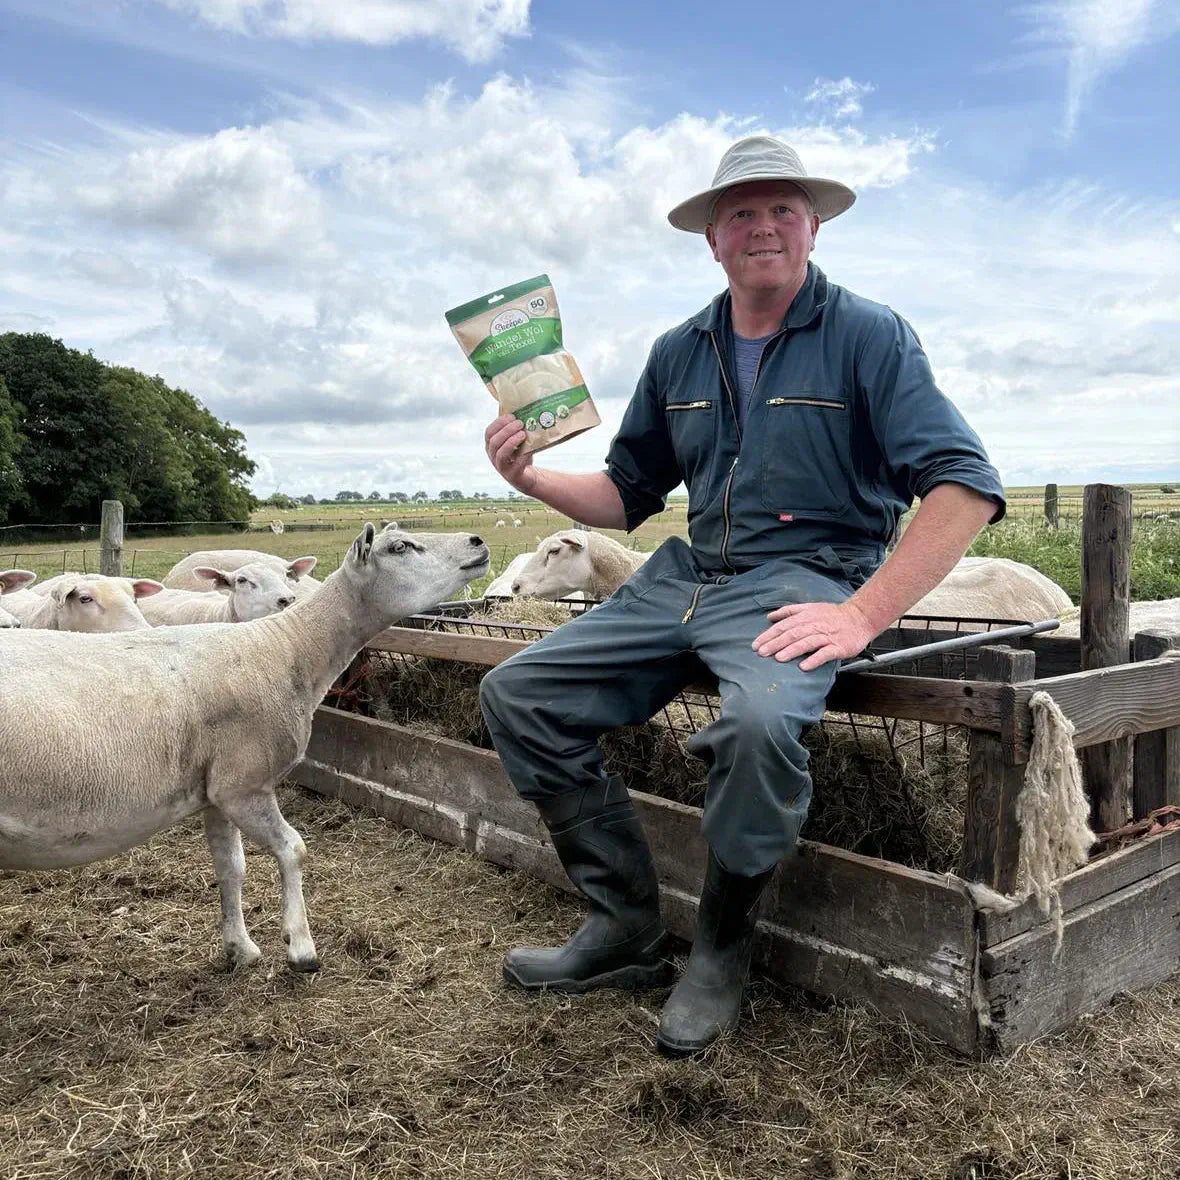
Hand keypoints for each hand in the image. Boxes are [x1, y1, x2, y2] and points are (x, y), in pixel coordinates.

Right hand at [484, 413, 535, 492]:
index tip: (511, 416)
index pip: (489, 432)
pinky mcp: (512, 475)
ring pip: (501, 453)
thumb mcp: (516, 441)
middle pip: (494, 441)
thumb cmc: (521, 455)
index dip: (499, 423)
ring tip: (523, 434)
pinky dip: (522, 455)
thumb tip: (523, 411)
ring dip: (511, 441)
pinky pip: (515, 465)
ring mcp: (501, 467)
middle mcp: (493, 457)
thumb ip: (515, 430)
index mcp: (491, 446)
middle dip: (506, 430)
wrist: (527, 477)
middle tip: (520, 423)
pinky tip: (529, 449)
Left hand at [753, 600, 876, 671]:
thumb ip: (789, 611)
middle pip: (792, 634)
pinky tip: (804, 667)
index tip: (756, 645)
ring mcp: (827, 636)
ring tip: (778, 659)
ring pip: (807, 642)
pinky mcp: (839, 646)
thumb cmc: (833, 615)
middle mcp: (814, 625)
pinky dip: (814, 659)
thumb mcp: (810, 608)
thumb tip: (770, 617)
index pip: (783, 626)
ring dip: (792, 650)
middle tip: (761, 653)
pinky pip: (825, 653)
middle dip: (775, 643)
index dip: (769, 635)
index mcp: (806, 616)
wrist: (860, 617)